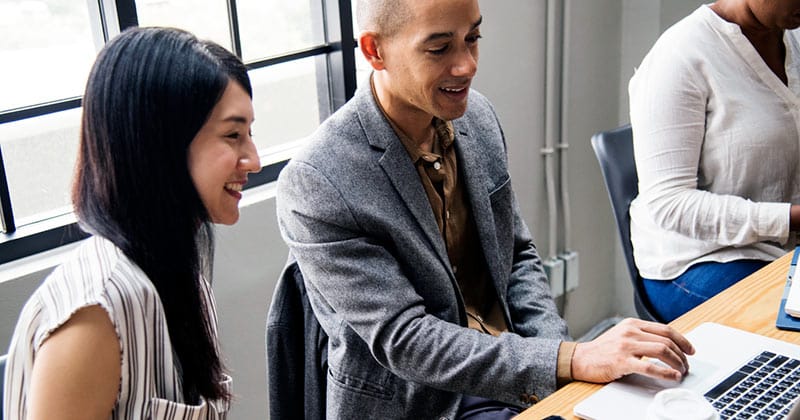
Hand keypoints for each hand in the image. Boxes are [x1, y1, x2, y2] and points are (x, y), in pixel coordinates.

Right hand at [571, 318, 694, 382]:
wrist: (581, 359)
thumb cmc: (602, 350)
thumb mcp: (622, 335)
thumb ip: (641, 336)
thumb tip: (666, 346)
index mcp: (632, 324)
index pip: (665, 329)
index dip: (682, 340)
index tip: (690, 350)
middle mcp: (630, 332)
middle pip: (666, 340)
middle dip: (681, 355)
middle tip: (686, 365)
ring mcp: (626, 345)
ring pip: (662, 350)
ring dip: (677, 363)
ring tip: (681, 371)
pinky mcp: (622, 361)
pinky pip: (650, 366)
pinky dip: (666, 372)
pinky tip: (672, 376)